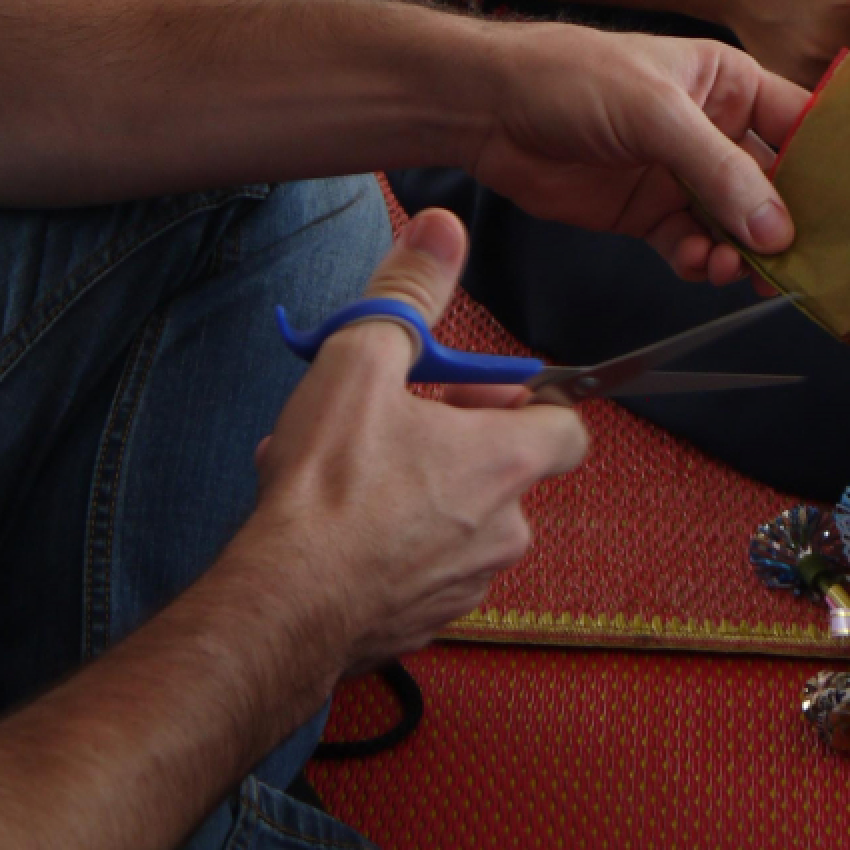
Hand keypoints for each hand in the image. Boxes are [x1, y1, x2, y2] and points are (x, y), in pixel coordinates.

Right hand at [250, 206, 588, 676]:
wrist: (282, 608)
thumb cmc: (328, 487)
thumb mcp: (364, 360)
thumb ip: (411, 290)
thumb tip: (443, 228)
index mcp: (505, 463)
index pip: (567, 427)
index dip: (529, 400)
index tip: (474, 387)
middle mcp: (503, 529)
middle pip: (503, 468)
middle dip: (451, 435)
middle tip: (391, 416)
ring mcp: (465, 583)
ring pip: (456, 517)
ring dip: (414, 487)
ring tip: (344, 467)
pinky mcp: (423, 620)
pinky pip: (421, 564)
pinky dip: (390, 539)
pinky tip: (331, 520)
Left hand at [468, 22, 803, 283]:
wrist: (491, 109)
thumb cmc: (573, 78)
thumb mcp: (656, 114)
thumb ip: (720, 171)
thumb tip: (779, 228)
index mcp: (730, 84)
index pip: (802, 125)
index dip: (832, 168)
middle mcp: (715, 130)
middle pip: (776, 186)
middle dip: (791, 226)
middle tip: (804, 266)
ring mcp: (682, 174)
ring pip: (737, 225)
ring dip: (744, 252)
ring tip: (735, 270)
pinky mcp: (648, 212)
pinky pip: (693, 246)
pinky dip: (700, 262)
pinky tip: (695, 264)